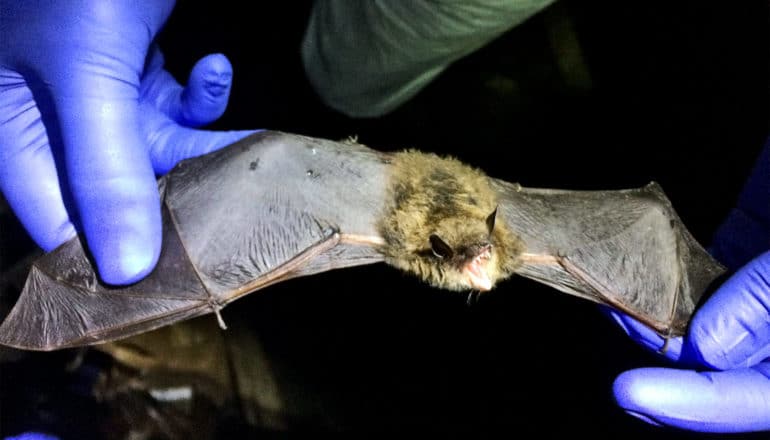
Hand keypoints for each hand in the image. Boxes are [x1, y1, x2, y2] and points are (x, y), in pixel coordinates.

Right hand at [0, 1, 253, 284]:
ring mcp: (96, 98)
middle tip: (231, 218)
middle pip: (119, 192)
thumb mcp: (87, 76)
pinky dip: (201, 95)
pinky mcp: (133, 72)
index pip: (59, 225)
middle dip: (177, 199)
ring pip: (157, 153)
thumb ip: (105, 169)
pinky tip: (213, 66)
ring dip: (201, 145)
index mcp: (14, 133)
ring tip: (240, 147)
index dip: (114, 256)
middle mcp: (52, 124)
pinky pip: (172, 106)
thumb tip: (130, 270)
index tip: (177, 280)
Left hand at [609, 138, 769, 432]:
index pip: (762, 395)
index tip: (632, 394)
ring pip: (707, 315)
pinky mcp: (755, 236)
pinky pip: (702, 264)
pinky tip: (628, 262)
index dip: (701, 404)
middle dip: (666, 356)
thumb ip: (769, 300)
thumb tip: (704, 350)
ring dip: (655, 312)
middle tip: (615, 338)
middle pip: (729, 361)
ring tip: (609, 298)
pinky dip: (663, 268)